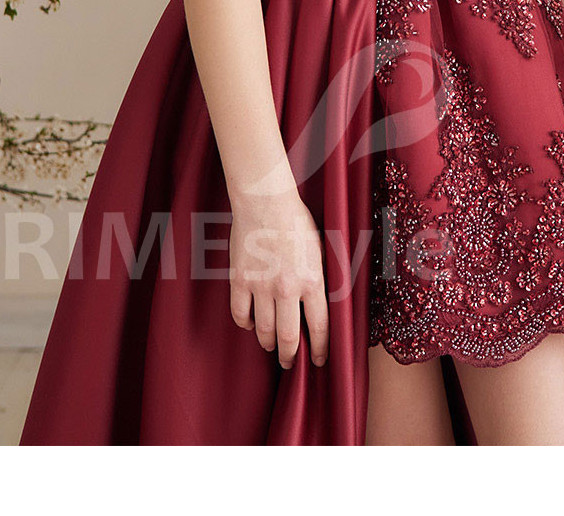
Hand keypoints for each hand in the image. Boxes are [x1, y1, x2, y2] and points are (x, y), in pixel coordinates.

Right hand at [227, 187, 328, 369]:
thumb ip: (322, 279)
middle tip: (290, 363)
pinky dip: (244, 323)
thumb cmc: (296, 221)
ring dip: (268, 342)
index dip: (321, 350)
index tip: (319, 361)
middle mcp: (287, 288)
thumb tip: (324, 304)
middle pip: (289, 337)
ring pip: (263, 330)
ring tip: (270, 345)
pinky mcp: (240, 279)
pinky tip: (249, 323)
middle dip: (291, 357)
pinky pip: (239, 313)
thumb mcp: (321, 250)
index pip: (320, 328)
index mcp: (312, 281)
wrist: (266, 200)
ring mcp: (261, 285)